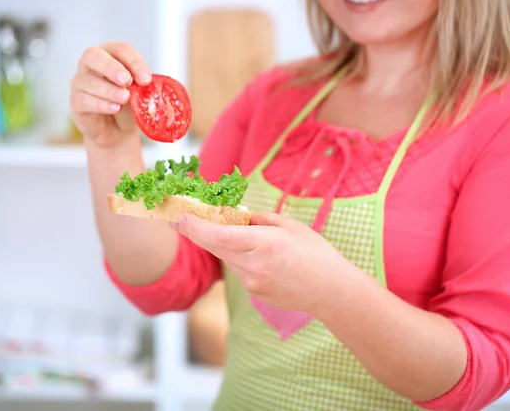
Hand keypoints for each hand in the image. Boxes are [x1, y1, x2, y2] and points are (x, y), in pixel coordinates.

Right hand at [70, 42, 151, 147]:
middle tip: (127, 80)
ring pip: (89, 80)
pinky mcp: (76, 101)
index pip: (120, 50)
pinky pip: (84, 99)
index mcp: (111, 55)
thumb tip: (146, 82)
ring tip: (125, 98)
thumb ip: (142, 86)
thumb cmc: (128, 106)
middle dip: (111, 67)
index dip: (134, 62)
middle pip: (94, 55)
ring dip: (109, 89)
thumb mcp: (139, 93)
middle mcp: (91, 64)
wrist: (116, 131)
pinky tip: (115, 108)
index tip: (146, 80)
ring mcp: (80, 81)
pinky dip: (101, 104)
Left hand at [174, 211, 347, 312]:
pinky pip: (238, 269)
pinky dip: (238, 257)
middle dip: (195, 233)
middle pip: (215, 247)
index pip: (221, 235)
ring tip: (234, 233)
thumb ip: (260, 219)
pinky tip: (256, 255)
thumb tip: (238, 215)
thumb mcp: (291, 226)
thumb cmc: (316, 254)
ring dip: (222, 244)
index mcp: (265, 243)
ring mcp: (252, 282)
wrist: (331, 291)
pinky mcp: (254, 292)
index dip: (196, 227)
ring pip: (226, 257)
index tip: (180, 217)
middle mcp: (254, 265)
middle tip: (178, 220)